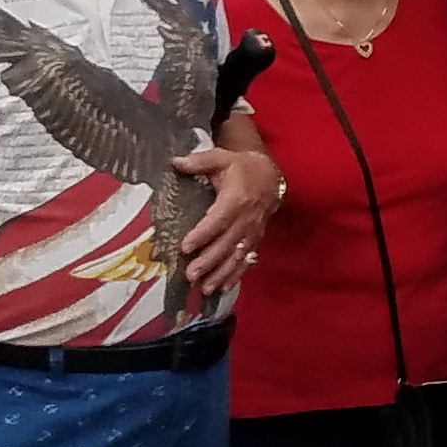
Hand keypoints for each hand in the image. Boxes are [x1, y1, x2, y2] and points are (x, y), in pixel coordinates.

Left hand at [176, 143, 280, 300]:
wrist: (270, 176)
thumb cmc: (240, 167)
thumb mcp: (221, 158)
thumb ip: (199, 162)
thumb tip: (175, 163)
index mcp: (237, 198)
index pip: (219, 219)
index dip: (203, 234)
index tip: (185, 247)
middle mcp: (247, 218)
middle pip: (227, 243)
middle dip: (209, 261)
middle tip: (191, 275)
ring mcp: (253, 232)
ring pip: (237, 256)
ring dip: (221, 273)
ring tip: (204, 288)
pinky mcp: (255, 240)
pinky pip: (246, 260)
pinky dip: (235, 276)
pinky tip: (222, 289)